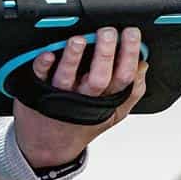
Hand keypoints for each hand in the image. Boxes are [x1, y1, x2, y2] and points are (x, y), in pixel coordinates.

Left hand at [12, 26, 147, 171]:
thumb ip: (131, 93)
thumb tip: (143, 67)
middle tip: (108, 33)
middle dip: (105, 55)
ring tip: (79, 40)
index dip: (130, 55)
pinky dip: (42, 66)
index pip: (124, 78)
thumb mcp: (111, 114)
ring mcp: (59, 96)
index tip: (131, 33)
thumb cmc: (79, 125)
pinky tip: (48, 55)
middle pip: (98, 78)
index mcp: (105, 101)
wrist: (47, 146)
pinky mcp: (37, 91)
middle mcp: (83, 99)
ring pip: (68, 78)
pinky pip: (39, 78)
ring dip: (73, 58)